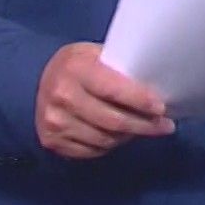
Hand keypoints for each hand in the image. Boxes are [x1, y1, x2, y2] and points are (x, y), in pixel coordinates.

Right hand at [35, 43, 175, 158]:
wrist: (40, 80)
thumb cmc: (79, 65)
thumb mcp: (96, 54)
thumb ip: (119, 68)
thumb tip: (156, 87)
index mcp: (75, 67)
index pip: (114, 89)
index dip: (140, 101)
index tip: (161, 108)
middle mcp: (61, 95)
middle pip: (112, 121)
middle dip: (144, 125)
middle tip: (165, 126)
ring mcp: (54, 121)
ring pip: (105, 140)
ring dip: (129, 137)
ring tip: (143, 129)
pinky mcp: (51, 140)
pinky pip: (92, 151)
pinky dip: (110, 146)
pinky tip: (120, 137)